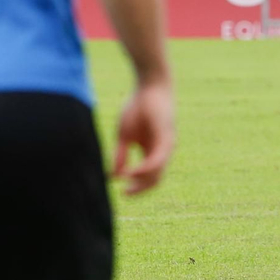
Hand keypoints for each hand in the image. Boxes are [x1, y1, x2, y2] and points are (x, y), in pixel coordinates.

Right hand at [113, 78, 174, 196]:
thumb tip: (114, 177)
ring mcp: (165, 145)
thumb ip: (120, 155)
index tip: (122, 192)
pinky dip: (145, 168)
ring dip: (142, 181)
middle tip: (126, 194)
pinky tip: (132, 171)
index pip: (149, 177)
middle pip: (155, 180)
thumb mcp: (124, 134)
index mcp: (152, 151)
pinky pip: (157, 159)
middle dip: (140, 189)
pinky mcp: (165, 137)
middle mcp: (161, 151)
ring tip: (127, 184)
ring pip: (158, 172)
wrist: (150, 85)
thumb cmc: (137, 107)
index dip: (137, 187)